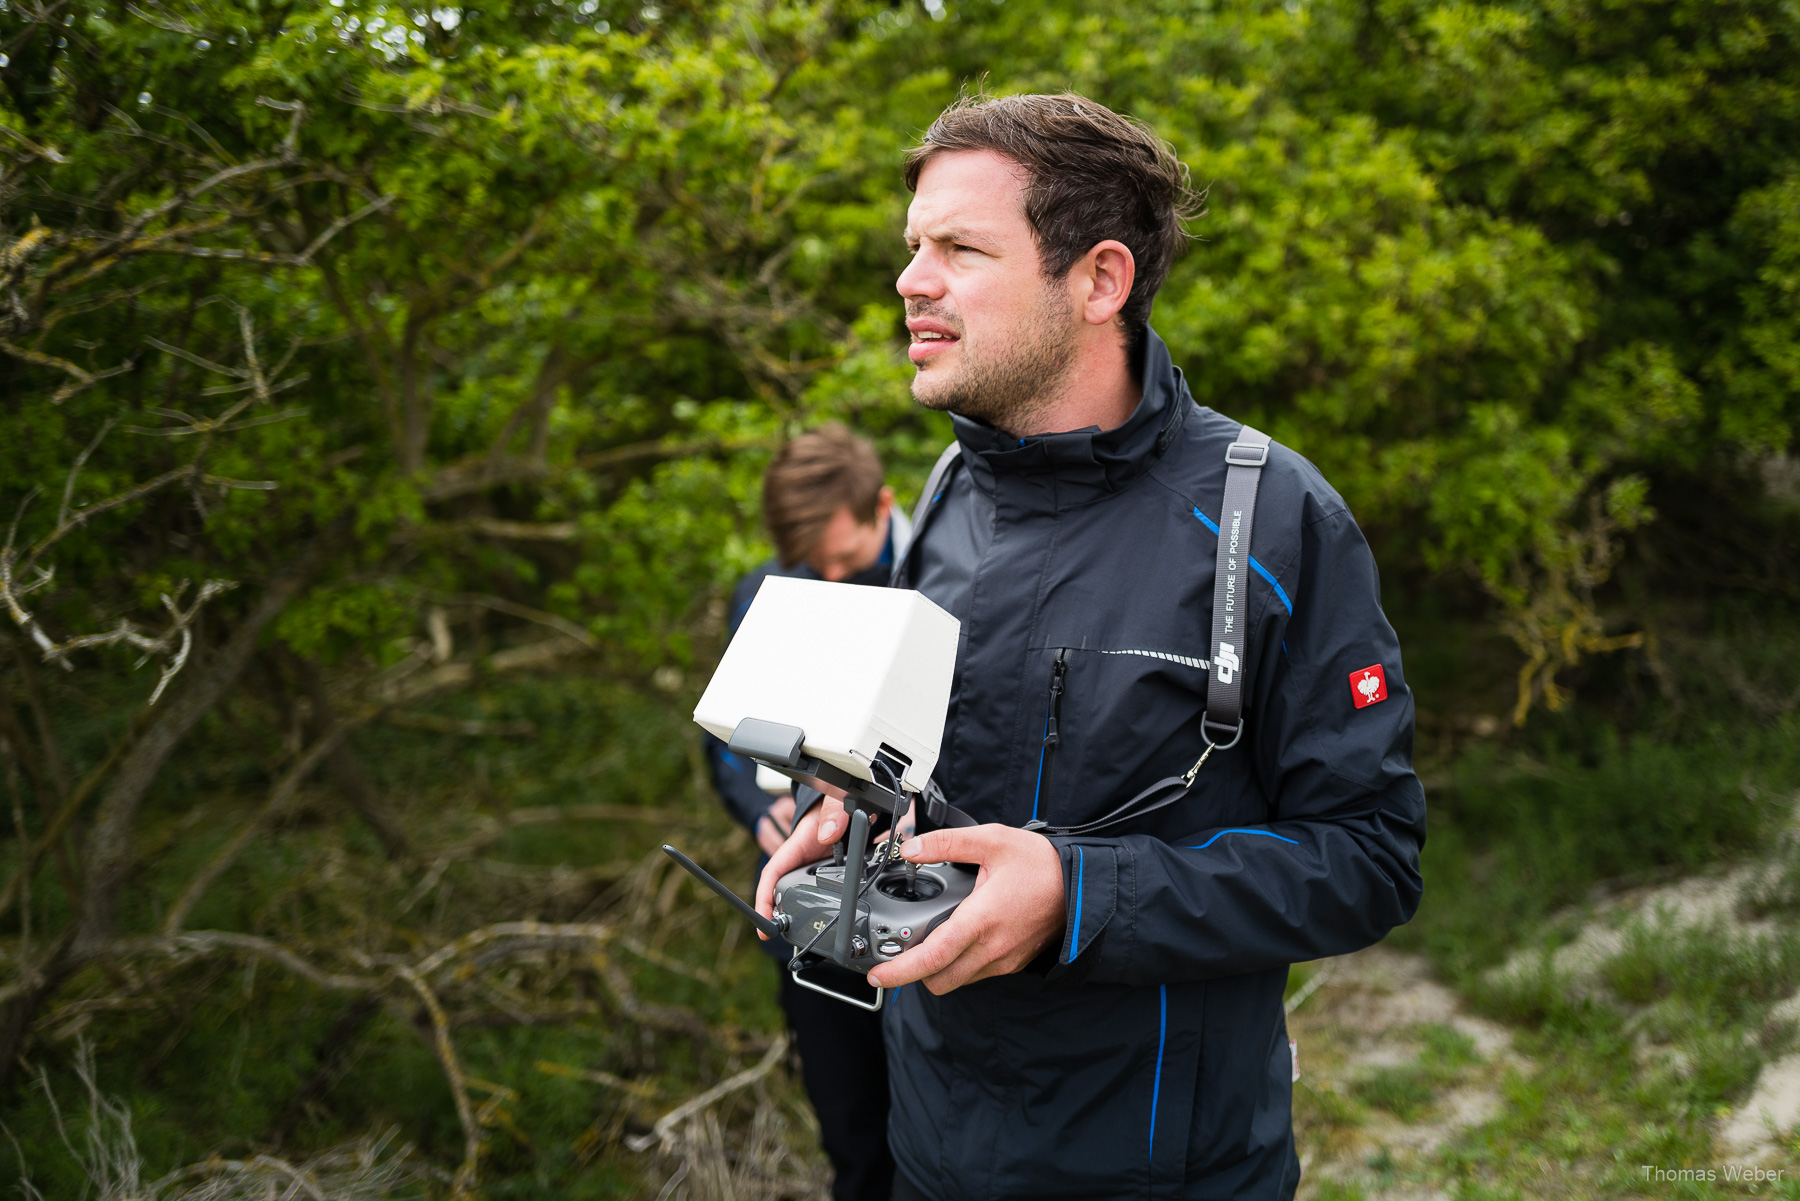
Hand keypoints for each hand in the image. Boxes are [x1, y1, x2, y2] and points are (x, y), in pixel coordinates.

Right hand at [753, 793, 849, 937]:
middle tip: (786, 938)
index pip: (773, 873)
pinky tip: (835, 923)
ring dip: (806, 914)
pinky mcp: (832, 874)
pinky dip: (830, 908)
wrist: (848, 801)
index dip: (763, 898)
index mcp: (796, 846)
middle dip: (783, 915)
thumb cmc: (834, 800)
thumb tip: (827, 835)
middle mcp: (803, 861)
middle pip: (786, 892)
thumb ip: (833, 812)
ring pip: (806, 896)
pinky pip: (826, 894)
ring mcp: (816, 870)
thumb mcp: (835, 799)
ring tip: (809, 937)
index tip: (762, 919)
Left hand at [866, 825, 1064, 993]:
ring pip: (957, 980)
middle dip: (914, 972)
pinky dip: (960, 964)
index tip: (878, 974)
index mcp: (981, 920)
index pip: (933, 958)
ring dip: (938, 969)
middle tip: (901, 950)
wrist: (1083, 885)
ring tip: (931, 938)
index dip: (900, 971)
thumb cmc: (1042, 864)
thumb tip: (910, 848)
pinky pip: (977, 974)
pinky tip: (959, 937)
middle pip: (939, 981)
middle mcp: (991, 948)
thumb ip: (946, 843)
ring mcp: (1004, 960)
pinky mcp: (1013, 963)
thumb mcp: (992, 840)